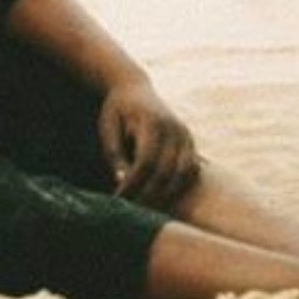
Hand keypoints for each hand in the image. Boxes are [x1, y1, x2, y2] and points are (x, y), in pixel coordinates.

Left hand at [97, 80, 198, 207]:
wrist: (134, 88)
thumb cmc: (116, 111)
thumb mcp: (108, 128)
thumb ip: (115, 153)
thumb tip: (123, 181)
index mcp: (151, 122)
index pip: (145, 162)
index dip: (133, 184)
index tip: (119, 199)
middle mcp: (174, 128)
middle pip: (166, 171)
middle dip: (149, 194)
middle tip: (132, 211)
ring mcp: (186, 134)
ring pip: (183, 173)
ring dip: (167, 194)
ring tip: (148, 208)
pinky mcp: (191, 140)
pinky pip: (191, 169)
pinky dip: (180, 185)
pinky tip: (163, 196)